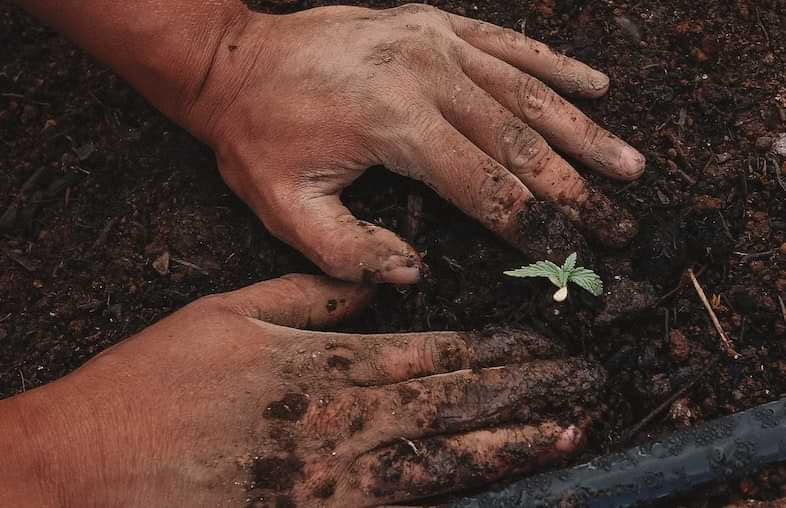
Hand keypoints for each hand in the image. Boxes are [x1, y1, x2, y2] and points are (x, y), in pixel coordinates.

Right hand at [1, 275, 604, 506]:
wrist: (92, 465)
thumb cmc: (156, 381)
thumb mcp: (229, 313)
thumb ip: (310, 296)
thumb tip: (377, 283)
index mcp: (323, 365)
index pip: (432, 352)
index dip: (495, 347)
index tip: (545, 342)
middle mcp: (340, 420)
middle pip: (453, 402)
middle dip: (526, 391)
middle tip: (589, 382)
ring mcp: (333, 477)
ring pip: (442, 456)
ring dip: (511, 443)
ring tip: (569, 432)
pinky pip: (400, 506)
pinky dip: (454, 493)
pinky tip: (496, 486)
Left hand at [187, 4, 645, 283]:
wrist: (233, 61)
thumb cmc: (257, 137)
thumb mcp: (285, 209)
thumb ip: (350, 252)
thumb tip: (416, 273)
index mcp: (395, 125)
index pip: (485, 187)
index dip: (534, 226)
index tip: (574, 255)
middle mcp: (427, 76)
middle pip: (521, 142)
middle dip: (575, 190)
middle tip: (620, 224)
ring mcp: (434, 41)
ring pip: (527, 92)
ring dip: (583, 132)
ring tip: (629, 164)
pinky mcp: (433, 23)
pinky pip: (508, 45)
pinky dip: (554, 66)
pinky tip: (597, 84)